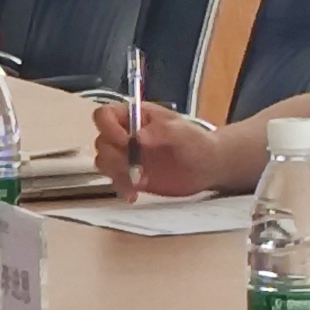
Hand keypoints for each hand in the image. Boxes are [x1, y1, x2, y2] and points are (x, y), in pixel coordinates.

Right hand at [90, 101, 217, 196]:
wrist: (208, 168)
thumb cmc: (197, 143)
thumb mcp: (184, 132)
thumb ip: (163, 130)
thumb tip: (139, 136)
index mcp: (136, 116)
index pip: (105, 115)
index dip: (108, 128)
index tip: (125, 142)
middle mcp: (126, 134)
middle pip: (101, 141)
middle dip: (114, 157)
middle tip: (135, 167)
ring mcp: (127, 156)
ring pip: (104, 162)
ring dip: (116, 173)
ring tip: (139, 182)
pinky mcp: (130, 175)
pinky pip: (114, 181)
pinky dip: (121, 188)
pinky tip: (135, 194)